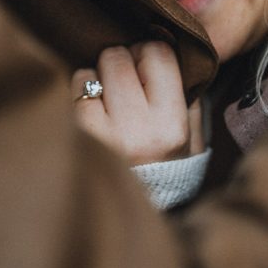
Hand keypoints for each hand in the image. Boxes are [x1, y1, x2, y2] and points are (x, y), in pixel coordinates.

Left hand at [72, 41, 203, 165]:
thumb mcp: (193, 139)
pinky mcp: (78, 141)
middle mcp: (139, 130)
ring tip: (106, 96)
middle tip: (123, 80)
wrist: (138, 216)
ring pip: (91, 71)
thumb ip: (190, 98)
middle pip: (118, 57)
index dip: (148, 53)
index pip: (158, 54)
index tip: (145, 67)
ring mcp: (105, 137)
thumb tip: (173, 52)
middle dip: (120, 61)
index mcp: (171, 126)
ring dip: (96, 77)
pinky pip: (74, 92)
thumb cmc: (168, 170)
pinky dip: (80, 92)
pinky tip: (91, 107)